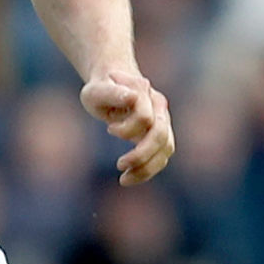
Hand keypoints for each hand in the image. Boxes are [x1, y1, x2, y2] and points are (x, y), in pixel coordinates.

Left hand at [83, 65, 174, 183]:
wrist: (114, 84)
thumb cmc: (101, 88)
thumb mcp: (97, 89)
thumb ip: (111, 93)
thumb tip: (133, 98)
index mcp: (145, 93)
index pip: (145, 117)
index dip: (126, 129)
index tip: (109, 128)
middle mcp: (160, 108)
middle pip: (161, 136)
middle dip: (141, 154)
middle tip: (119, 165)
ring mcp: (163, 122)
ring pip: (166, 149)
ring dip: (146, 167)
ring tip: (124, 179)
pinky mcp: (162, 136)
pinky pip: (162, 157)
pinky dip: (148, 171)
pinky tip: (130, 178)